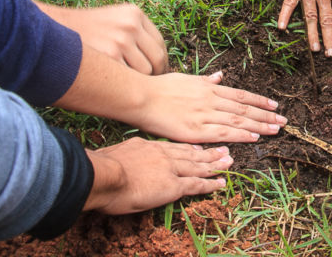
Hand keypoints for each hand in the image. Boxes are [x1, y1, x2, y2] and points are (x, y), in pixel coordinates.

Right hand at [35, 2, 167, 74]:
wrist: (52, 30)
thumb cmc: (84, 30)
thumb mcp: (113, 19)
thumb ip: (135, 32)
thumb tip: (159, 59)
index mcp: (134, 14)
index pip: (160, 44)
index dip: (161, 62)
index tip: (158, 73)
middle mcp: (130, 24)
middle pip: (157, 58)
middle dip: (156, 74)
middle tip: (149, 86)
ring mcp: (121, 40)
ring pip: (145, 71)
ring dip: (140, 81)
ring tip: (129, 87)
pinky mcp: (110, 55)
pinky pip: (129, 77)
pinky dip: (125, 84)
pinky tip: (117, 87)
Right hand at [84, 138, 232, 213]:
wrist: (104, 174)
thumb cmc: (103, 166)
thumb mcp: (118, 152)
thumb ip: (128, 154)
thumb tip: (127, 158)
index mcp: (149, 146)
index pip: (175, 147)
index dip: (190, 147)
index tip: (199, 146)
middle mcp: (164, 154)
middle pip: (191, 153)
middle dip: (209, 152)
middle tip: (223, 150)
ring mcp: (170, 169)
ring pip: (198, 166)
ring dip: (215, 164)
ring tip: (229, 162)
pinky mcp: (173, 185)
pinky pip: (196, 184)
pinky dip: (210, 184)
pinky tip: (221, 183)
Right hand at [135, 70, 287, 142]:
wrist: (141, 96)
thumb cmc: (160, 88)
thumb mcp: (187, 78)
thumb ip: (206, 80)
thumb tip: (219, 75)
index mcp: (209, 87)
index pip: (241, 95)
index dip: (259, 101)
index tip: (274, 105)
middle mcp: (211, 99)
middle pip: (245, 108)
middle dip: (266, 114)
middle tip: (283, 120)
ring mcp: (205, 114)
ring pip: (239, 120)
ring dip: (260, 125)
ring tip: (276, 129)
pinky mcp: (196, 130)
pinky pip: (224, 132)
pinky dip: (241, 134)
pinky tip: (255, 137)